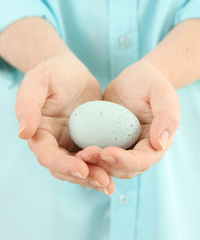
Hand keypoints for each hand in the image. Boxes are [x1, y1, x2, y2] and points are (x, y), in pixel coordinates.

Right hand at [15, 53, 114, 194]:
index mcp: (39, 132)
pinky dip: (104, 167)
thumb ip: (27, 104)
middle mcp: (53, 142)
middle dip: (83, 176)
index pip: (47, 155)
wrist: (70, 71)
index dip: (63, 164)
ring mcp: (70, 143)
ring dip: (95, 177)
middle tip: (104, 180)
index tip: (83, 168)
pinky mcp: (86, 140)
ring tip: (110, 183)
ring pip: (80, 168)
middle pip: (65, 168)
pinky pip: (94, 158)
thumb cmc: (52, 72)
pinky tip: (117, 172)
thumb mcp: (38, 81)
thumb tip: (23, 133)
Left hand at [75, 61, 180, 178]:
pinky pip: (97, 155)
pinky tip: (75, 151)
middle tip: (86, 153)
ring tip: (79, 155)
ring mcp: (123, 149)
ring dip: (94, 164)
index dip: (124, 160)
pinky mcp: (108, 143)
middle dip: (104, 165)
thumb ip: (167, 117)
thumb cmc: (151, 84)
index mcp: (155, 144)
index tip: (106, 151)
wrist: (136, 80)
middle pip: (122, 169)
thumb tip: (160, 144)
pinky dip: (88, 157)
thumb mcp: (162, 93)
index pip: (142, 161)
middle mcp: (139, 152)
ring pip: (108, 167)